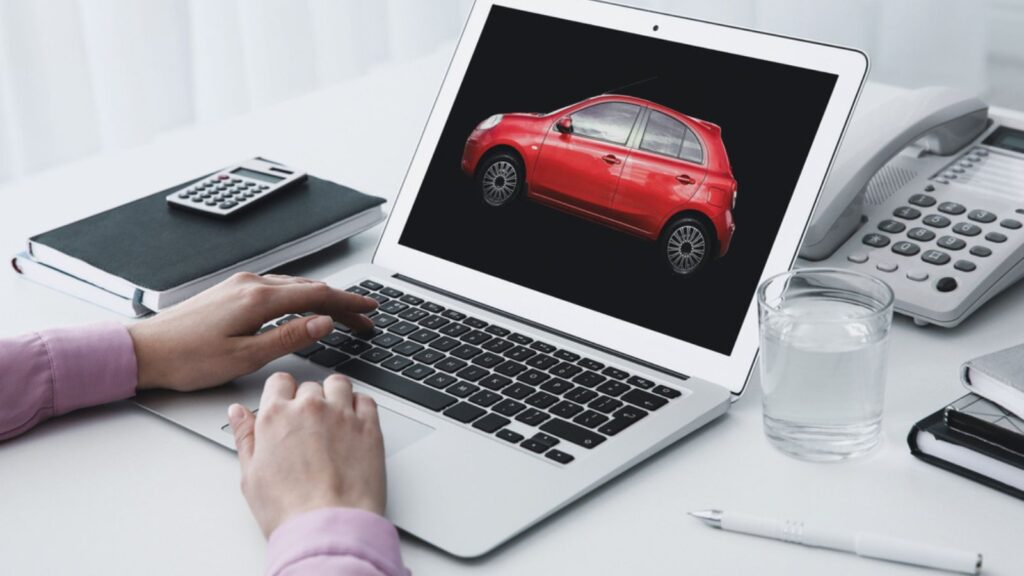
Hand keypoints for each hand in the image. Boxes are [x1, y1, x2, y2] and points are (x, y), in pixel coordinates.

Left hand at [128, 272, 376, 391]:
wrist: (144, 351)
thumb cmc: (187, 359)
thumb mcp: (244, 357)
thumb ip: (288, 337)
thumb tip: (322, 323)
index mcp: (257, 299)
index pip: (317, 295)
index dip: (349, 302)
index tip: (370, 309)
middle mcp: (250, 284)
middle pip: (309, 288)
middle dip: (340, 302)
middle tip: (363, 319)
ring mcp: (239, 285)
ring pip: (293, 286)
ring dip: (320, 299)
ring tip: (340, 315)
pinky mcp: (230, 292)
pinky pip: (276, 288)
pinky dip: (299, 297)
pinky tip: (302, 308)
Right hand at [227, 372, 386, 536]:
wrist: (328, 527)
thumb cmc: (289, 510)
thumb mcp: (251, 476)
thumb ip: (245, 437)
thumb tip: (238, 413)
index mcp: (276, 416)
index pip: (279, 382)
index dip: (282, 394)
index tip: (286, 407)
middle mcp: (309, 408)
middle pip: (309, 386)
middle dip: (308, 401)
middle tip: (309, 428)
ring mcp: (342, 414)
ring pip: (339, 384)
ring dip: (335, 396)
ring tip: (333, 421)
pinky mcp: (369, 427)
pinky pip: (366, 400)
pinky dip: (360, 407)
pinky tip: (354, 425)